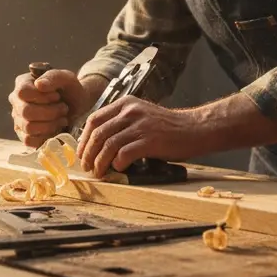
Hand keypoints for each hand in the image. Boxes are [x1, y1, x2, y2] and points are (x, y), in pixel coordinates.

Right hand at [8, 69, 91, 147]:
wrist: (78, 107)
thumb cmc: (70, 90)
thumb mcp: (67, 78)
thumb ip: (53, 77)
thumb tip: (39, 84)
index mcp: (22, 83)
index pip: (23, 92)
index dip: (42, 97)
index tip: (57, 96)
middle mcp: (16, 102)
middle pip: (26, 112)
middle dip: (50, 112)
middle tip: (63, 108)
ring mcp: (18, 120)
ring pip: (28, 127)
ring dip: (51, 124)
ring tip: (62, 118)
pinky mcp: (24, 135)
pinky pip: (29, 141)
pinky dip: (46, 136)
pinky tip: (56, 129)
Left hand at [76, 97, 204, 177]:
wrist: (195, 129)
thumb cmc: (168, 127)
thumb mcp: (141, 116)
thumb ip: (122, 123)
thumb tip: (98, 143)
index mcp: (126, 104)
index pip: (94, 120)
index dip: (84, 139)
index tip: (82, 153)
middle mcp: (130, 112)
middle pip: (98, 133)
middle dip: (88, 153)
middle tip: (87, 166)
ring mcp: (140, 126)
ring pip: (108, 145)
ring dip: (99, 162)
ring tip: (99, 172)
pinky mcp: (149, 140)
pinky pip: (124, 154)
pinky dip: (117, 164)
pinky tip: (119, 169)